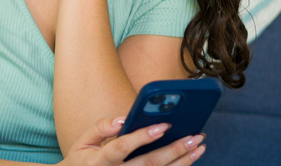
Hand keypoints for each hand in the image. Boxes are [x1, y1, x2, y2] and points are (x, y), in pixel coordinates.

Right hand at [59, 116, 205, 165]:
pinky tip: (189, 160)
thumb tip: (124, 119)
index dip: (143, 137)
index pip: (122, 147)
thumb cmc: (82, 160)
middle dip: (175, 150)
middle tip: (196, 136)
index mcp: (99, 161)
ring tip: (199, 147)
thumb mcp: (81, 142)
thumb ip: (101, 128)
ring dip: (182, 162)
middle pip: (148, 164)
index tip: (164, 125)